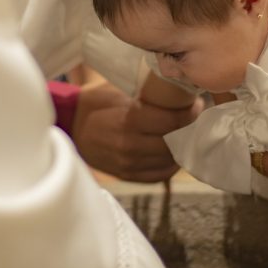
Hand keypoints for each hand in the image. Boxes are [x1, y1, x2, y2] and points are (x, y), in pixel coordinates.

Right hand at [71, 81, 200, 182]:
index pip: (172, 121)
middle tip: (196, 117)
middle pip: (174, 140)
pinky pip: (160, 174)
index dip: (190, 112)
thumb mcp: (120, 92)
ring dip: (182, 146)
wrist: (71, 126)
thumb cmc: (96, 103)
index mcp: (128, 120)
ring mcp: (129, 164)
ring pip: (170, 159)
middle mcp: (130, 146)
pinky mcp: (128, 176)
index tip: (196, 104)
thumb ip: (148, 97)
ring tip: (187, 132)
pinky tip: (174, 151)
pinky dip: (171, 163)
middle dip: (189, 128)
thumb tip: (180, 92)